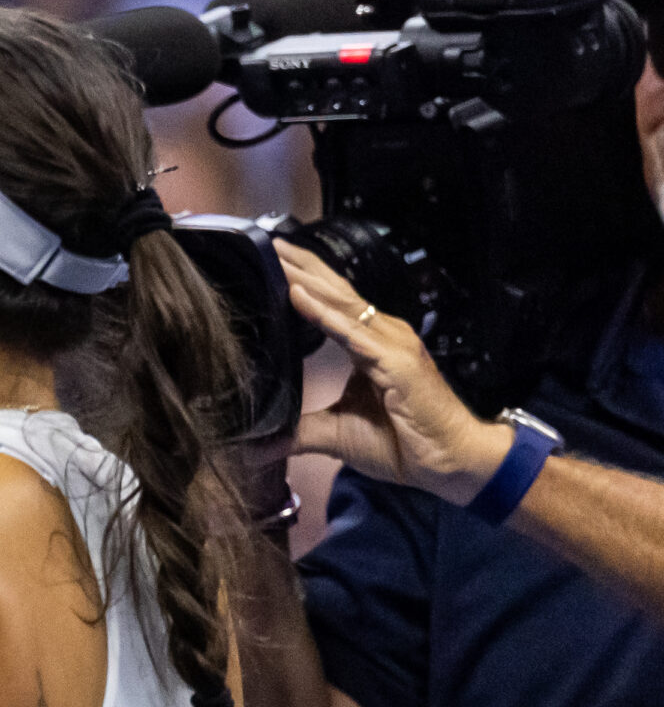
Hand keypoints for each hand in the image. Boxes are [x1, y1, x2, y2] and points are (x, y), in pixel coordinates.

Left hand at [274, 241, 515, 503]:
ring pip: (343, 305)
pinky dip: (325, 315)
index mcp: (368, 345)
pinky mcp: (398, 363)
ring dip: (309, 280)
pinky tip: (299, 297)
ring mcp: (393, 346)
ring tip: (280, 257)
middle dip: (303, 266)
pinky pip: (354, 334)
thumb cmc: (401, 444)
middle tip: (271, 242)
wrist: (449, 464)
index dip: (304, 281)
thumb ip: (298, 432)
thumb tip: (257, 443)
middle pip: (336, 293)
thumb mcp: (336, 435)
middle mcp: (382, 336)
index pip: (332, 304)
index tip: (273, 259)